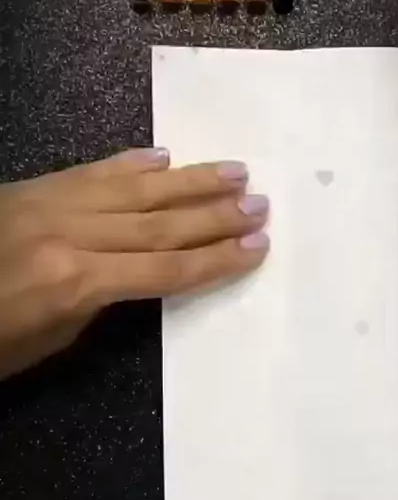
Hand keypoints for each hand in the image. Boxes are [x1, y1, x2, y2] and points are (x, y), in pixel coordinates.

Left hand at [0, 150, 269, 378]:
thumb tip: (134, 274)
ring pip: (135, 188)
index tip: (256, 248)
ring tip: (234, 171)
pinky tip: (162, 157)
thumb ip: (96, 303)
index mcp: (76, 283)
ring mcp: (52, 203)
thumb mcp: (46, 342)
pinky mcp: (34, 187)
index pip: (165, 269)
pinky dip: (131, 163)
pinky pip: (92, 170)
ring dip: (189, 180)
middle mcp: (72, 234)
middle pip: (160, 223)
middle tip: (260, 203)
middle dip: (216, 215)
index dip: (216, 260)